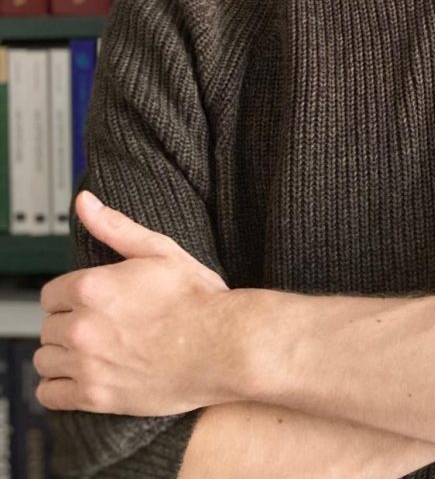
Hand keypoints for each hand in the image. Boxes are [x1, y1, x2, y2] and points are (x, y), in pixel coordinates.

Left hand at [35, 190, 231, 415]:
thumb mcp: (160, 250)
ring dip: (62, 355)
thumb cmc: (197, 298)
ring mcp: (87, 364)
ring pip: (45, 359)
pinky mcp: (95, 397)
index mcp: (92, 287)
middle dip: (70, 323)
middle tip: (100, 325)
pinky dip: (59, 387)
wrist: (223, 346)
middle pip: (48, 326)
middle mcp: (82, 326)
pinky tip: (81, 377)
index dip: (72, 296)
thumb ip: (115, 227)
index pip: (51, 294)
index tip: (93, 301)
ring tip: (92, 350)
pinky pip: (50, 395)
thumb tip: (84, 202)